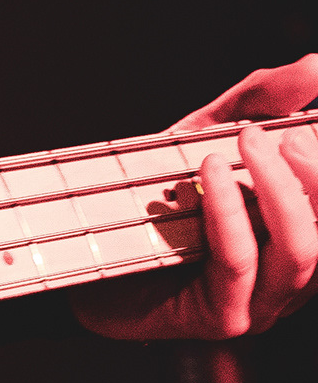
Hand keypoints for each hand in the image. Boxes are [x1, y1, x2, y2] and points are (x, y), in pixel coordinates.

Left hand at [70, 56, 317, 343]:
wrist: (87, 250)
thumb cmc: (158, 199)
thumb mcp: (208, 134)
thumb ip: (260, 101)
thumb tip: (315, 65)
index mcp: (303, 236)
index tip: (314, 119)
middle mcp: (294, 276)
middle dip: (316, 174)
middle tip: (276, 134)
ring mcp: (262, 304)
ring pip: (301, 251)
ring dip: (279, 190)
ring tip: (248, 142)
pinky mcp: (221, 318)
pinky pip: (239, 262)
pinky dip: (229, 210)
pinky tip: (210, 172)